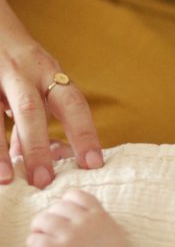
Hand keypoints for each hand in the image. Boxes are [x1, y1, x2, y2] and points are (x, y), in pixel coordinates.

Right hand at [0, 0, 102, 187]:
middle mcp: (23, 74)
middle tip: (44, 182)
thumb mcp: (37, 82)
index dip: (85, 133)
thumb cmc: (20, 64)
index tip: (93, 164)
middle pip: (32, 110)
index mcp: (49, 74)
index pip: (73, 104)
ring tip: (5, 179)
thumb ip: (41, 118)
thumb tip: (51, 157)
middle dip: (38, 146)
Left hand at [27, 188, 127, 246]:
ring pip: (43, 219)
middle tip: (47, 225)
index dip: (66, 201)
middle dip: (50, 214)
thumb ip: (100, 217)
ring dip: (38, 225)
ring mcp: (69, 236)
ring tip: (38, 233)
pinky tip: (36, 246)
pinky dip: (33, 241)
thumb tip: (87, 211)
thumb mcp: (113, 229)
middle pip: (57, 206)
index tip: (63, 211)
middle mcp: (83, 221)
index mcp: (97, 214)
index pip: (76, 195)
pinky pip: (36, 240)